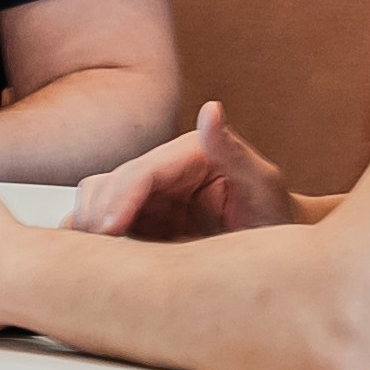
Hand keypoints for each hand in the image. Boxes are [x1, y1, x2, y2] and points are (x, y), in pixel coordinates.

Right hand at [69, 100, 294, 243]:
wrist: (280, 250)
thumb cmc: (278, 219)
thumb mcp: (264, 186)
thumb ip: (234, 151)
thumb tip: (211, 109)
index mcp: (192, 154)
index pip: (142, 172)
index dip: (120, 199)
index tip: (110, 229)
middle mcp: (165, 169)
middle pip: (108, 184)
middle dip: (97, 216)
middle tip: (98, 256)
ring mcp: (152, 194)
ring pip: (97, 201)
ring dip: (89, 225)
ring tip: (95, 260)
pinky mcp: (144, 218)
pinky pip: (102, 221)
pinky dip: (90, 237)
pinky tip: (89, 259)